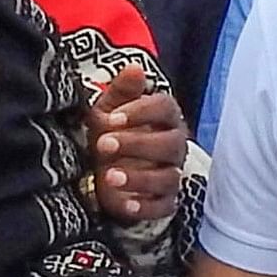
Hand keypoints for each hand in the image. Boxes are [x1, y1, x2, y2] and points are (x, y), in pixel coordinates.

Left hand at [83, 66, 188, 224]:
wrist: (104, 171)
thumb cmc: (112, 134)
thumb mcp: (110, 110)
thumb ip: (123, 90)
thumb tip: (134, 68)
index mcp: (164, 118)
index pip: (165, 108)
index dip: (141, 111)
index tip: (112, 118)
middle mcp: (174, 146)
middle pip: (169, 144)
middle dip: (136, 144)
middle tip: (102, 145)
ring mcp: (171, 175)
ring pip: (168, 177)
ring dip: (139, 178)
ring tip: (109, 176)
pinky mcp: (164, 202)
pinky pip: (162, 207)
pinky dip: (144, 207)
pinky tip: (124, 205)